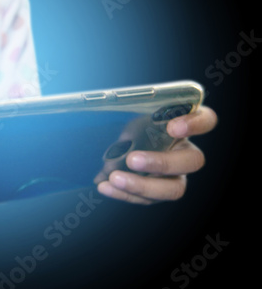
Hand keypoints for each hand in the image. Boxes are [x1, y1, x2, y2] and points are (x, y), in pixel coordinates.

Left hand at [94, 106, 217, 204]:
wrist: (116, 146)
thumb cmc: (130, 125)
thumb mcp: (133, 114)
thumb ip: (133, 113)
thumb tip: (107, 114)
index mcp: (185, 125)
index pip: (205, 121)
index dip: (195, 124)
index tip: (173, 126)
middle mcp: (185, 152)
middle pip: (191, 162)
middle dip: (162, 162)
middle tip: (132, 159)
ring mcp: (175, 176)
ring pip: (172, 189)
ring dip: (141, 185)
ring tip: (114, 178)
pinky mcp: (158, 192)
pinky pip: (147, 199)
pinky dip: (124, 194)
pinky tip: (105, 186)